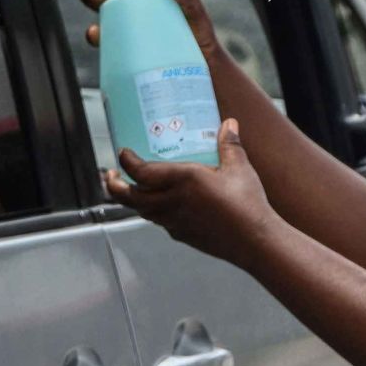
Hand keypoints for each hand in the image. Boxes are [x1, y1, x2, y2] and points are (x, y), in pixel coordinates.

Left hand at [104, 119, 278, 270]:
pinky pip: (159, 222)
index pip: (141, 172)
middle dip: (115, 186)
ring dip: (131, 200)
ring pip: (142, 211)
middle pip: (130, 196)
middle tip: (111, 174)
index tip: (123, 153)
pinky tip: (161, 207)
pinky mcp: (182, 235)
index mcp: (183, 180)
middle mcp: (172, 201)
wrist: (255, 241)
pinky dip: (152, 212)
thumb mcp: (239, 169)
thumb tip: (228, 124)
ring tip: (131, 189)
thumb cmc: (247, 204)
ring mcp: (174, 221)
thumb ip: (229, 145)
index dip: (127, 162)